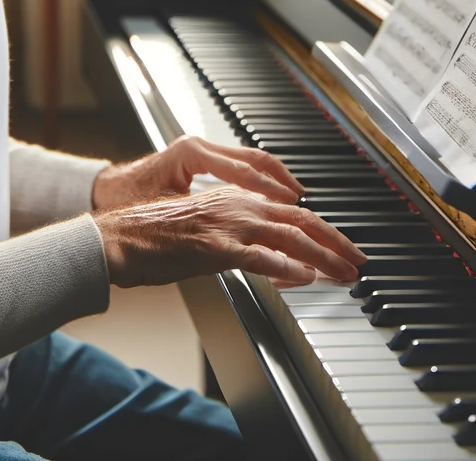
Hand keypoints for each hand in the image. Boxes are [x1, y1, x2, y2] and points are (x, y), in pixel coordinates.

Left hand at [92, 134, 303, 209]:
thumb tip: (236, 237)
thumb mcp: (168, 216)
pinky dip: (260, 179)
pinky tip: (273, 196)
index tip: (291, 202)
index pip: (241, 168)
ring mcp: (201, 151)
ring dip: (275, 178)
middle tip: (302, 199)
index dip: (269, 188)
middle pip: (254, 158)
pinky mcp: (201, 160)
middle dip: (282, 179)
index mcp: (191, 154)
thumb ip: (205, 223)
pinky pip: (239, 165)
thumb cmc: (128, 203)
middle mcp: (199, 147)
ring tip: (295, 197)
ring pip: (250, 159)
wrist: (106, 194)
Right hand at [94, 186, 366, 287]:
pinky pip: (258, 255)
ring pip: (288, 235)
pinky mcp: (213, 247)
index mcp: (231, 198)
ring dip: (323, 256)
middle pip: (299, 220)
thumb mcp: (205, 236)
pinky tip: (304, 277)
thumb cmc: (153, 239)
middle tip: (358, 262)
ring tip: (344, 273)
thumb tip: (279, 265)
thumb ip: (242, 244)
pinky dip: (286, 266)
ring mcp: (224, 224)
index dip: (322, 231)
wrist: (117, 238)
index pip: (289, 213)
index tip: (341, 249)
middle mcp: (233, 204)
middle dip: (335, 242)